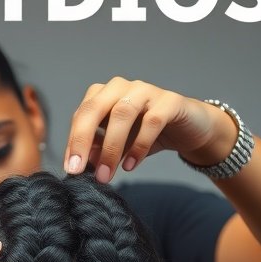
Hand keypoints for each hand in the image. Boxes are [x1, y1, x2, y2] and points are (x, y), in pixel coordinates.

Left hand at [63, 78, 237, 182]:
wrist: (190, 130)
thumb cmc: (148, 135)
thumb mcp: (120, 145)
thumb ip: (100, 148)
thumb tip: (81, 160)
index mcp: (105, 94)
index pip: (82, 115)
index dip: (73, 141)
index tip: (70, 169)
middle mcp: (123, 87)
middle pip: (95, 108)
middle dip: (83, 140)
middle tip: (78, 169)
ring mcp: (147, 90)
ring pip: (122, 114)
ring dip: (111, 148)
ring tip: (105, 174)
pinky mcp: (170, 101)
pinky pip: (151, 122)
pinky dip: (139, 146)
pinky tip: (131, 165)